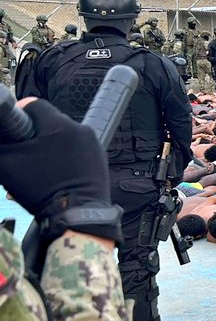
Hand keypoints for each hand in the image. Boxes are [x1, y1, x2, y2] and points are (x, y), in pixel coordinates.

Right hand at [0, 98, 121, 242]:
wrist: (76, 214)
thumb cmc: (42, 189)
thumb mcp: (6, 163)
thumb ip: (2, 142)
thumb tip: (3, 133)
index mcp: (59, 124)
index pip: (34, 105)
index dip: (20, 116)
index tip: (15, 130)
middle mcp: (81, 129)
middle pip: (50, 122)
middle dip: (35, 135)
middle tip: (25, 154)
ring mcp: (94, 144)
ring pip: (64, 137)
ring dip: (50, 147)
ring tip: (40, 167)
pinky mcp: (100, 158)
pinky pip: (78, 150)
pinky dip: (66, 157)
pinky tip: (56, 173)